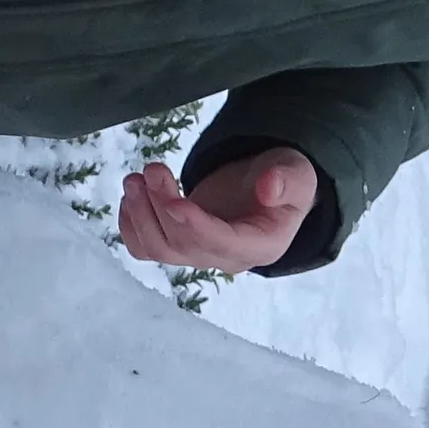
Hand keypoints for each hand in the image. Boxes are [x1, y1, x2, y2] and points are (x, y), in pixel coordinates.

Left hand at [117, 144, 317, 273]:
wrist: (268, 186)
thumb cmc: (284, 179)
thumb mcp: (298, 174)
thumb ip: (287, 181)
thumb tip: (268, 188)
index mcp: (261, 245)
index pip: (222, 244)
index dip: (195, 227)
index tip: (173, 202)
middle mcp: (227, 257)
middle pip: (183, 246)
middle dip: (160, 207)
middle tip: (152, 170)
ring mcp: (200, 253)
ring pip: (159, 250)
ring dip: (140, 215)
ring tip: (136, 179)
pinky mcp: (179, 243)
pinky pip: (146, 248)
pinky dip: (131, 226)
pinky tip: (130, 198)